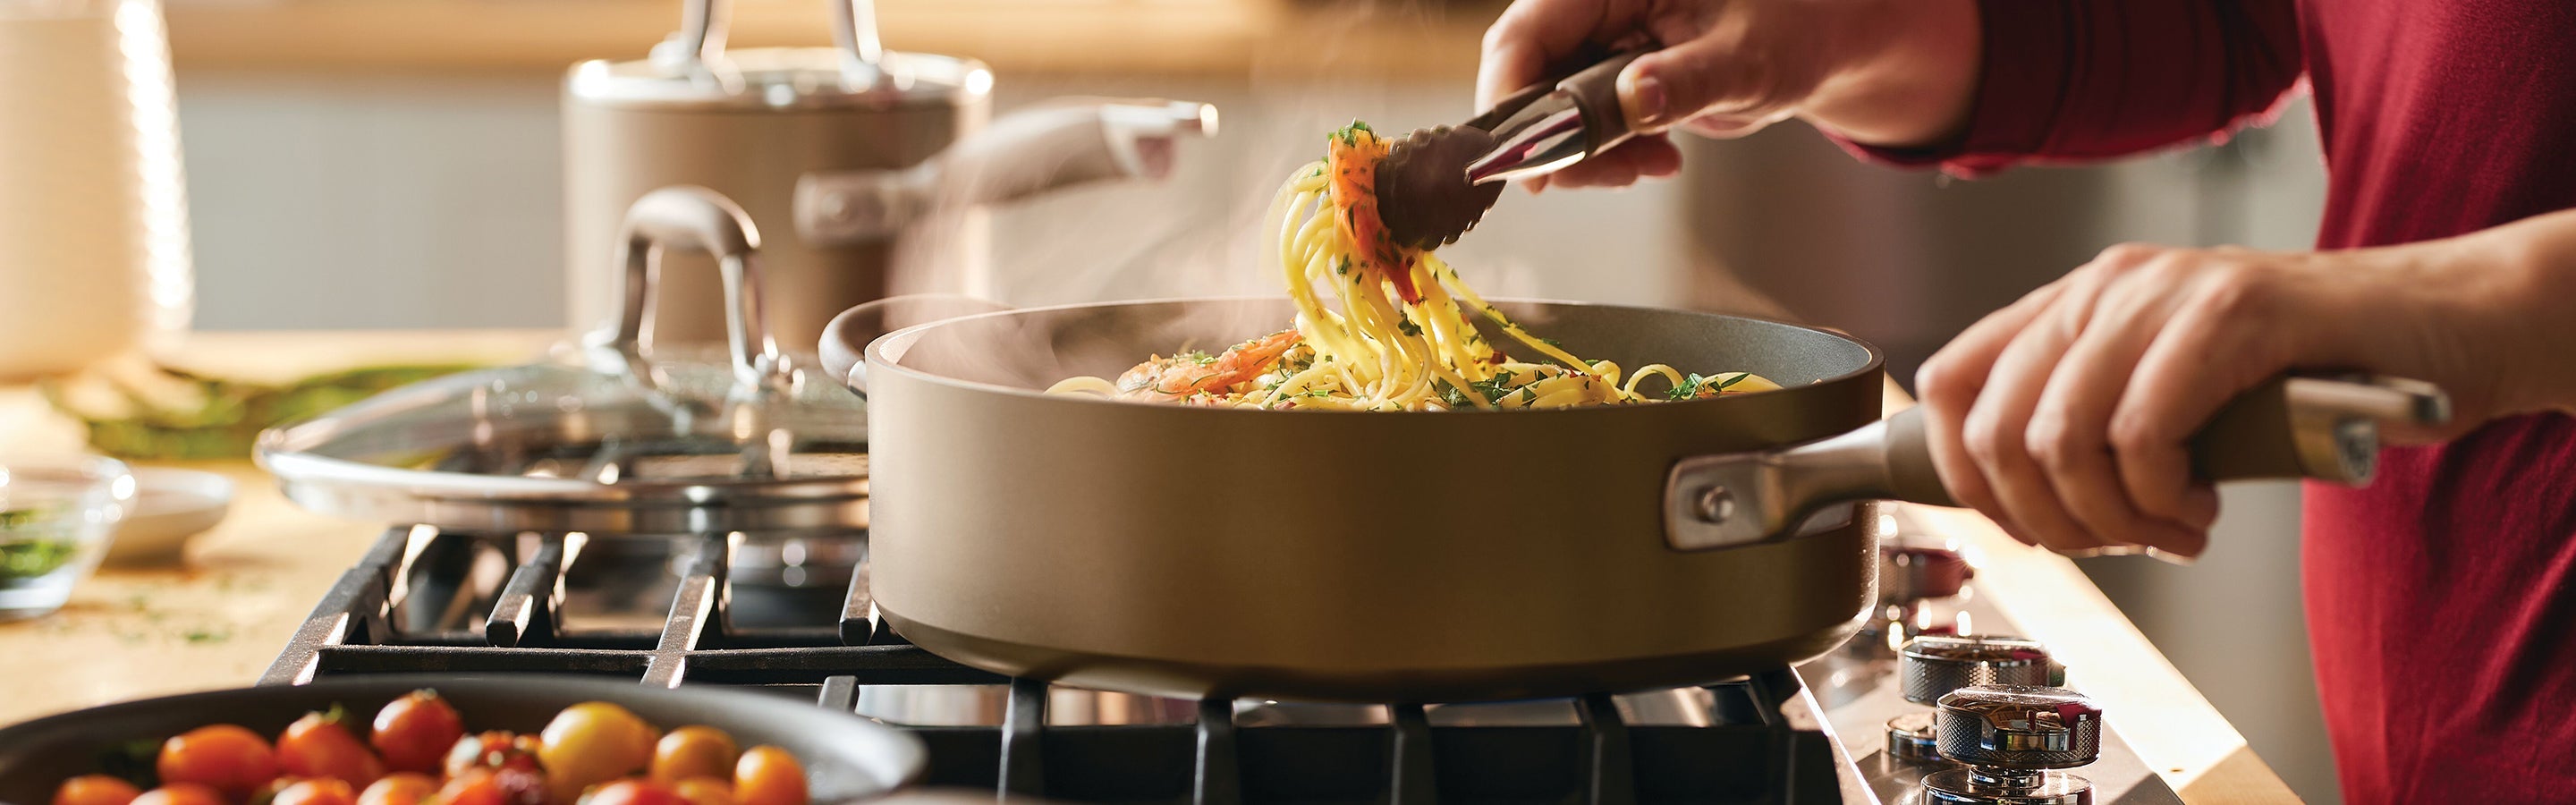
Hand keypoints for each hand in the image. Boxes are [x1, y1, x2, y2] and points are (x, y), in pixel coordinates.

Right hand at [1476, 0, 1980, 190]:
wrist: (1811, 47)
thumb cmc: (1790, 33)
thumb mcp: (1746, 59)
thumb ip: (1687, 81)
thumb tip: (1632, 100)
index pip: (1524, 33)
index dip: (1510, 97)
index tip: (1526, 164)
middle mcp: (1593, 7)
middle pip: (1525, 77)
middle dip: (1556, 140)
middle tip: (1610, 176)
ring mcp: (1595, 43)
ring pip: (1544, 111)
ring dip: (1586, 156)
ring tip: (1652, 164)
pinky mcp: (1603, 77)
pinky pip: (1575, 125)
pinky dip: (1608, 155)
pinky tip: (1657, 157)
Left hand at [1914, 221, 2575, 556]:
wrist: (2438, 325)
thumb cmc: (2300, 377)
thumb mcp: (2165, 394)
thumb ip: (2089, 423)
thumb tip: (2007, 499)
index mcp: (2072, 300)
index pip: (1947, 382)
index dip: (1962, 475)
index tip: (2027, 529)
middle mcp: (2103, 285)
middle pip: (1996, 429)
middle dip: (2046, 519)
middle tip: (2116, 544)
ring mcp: (2164, 291)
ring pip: (2060, 439)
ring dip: (2109, 519)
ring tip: (2170, 533)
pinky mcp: (2230, 313)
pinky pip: (2142, 433)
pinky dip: (2160, 499)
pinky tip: (2201, 511)